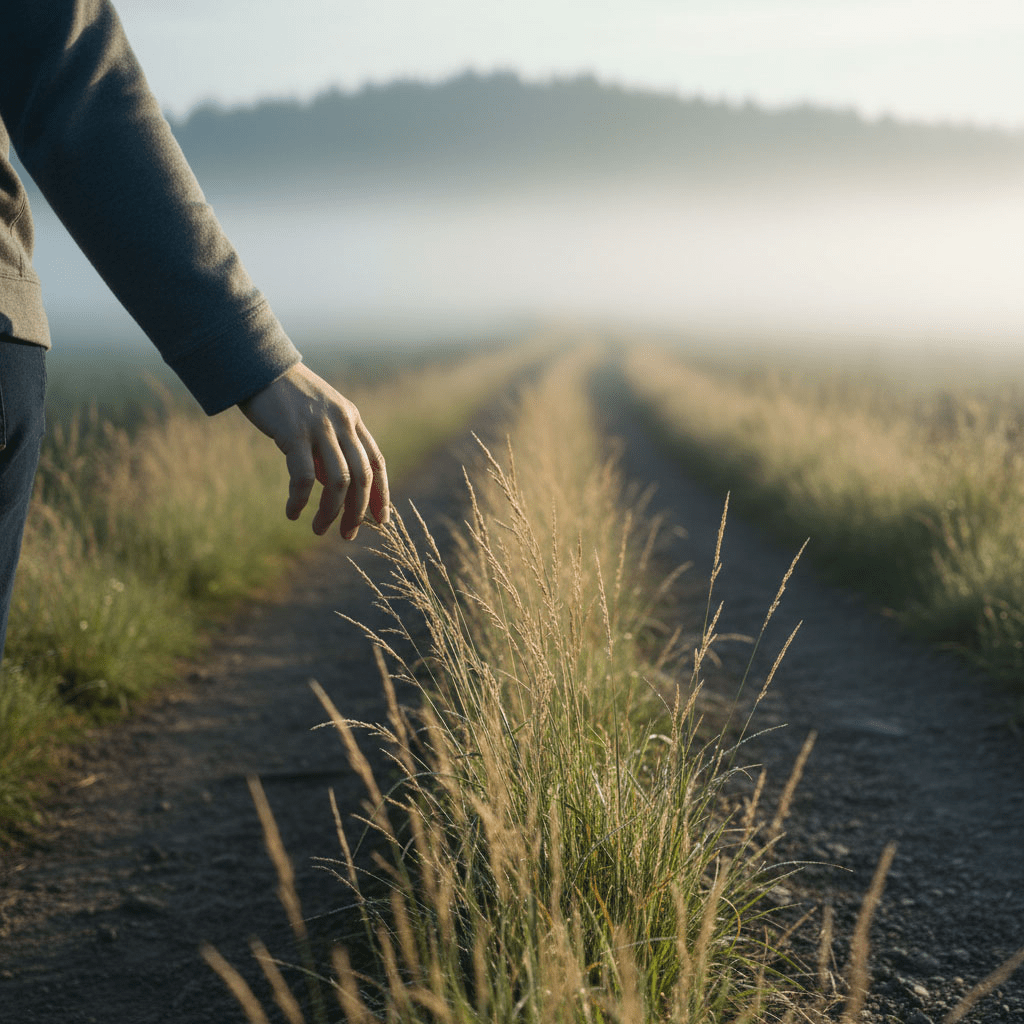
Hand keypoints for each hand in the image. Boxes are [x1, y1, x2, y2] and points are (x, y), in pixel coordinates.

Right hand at [238, 362, 388, 538]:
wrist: (258, 366)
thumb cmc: (286, 397)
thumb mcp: (319, 418)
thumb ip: (331, 448)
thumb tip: (335, 487)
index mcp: (352, 419)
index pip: (377, 462)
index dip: (382, 494)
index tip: (381, 520)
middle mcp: (342, 423)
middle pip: (362, 477)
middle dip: (358, 512)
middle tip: (347, 535)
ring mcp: (319, 427)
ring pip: (338, 481)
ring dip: (330, 512)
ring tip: (318, 529)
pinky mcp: (293, 432)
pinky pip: (303, 477)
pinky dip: (300, 499)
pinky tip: (293, 512)